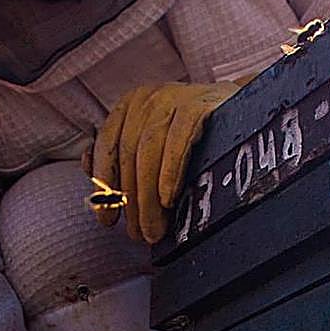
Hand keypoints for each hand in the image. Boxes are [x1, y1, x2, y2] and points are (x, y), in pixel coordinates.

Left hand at [89, 81, 240, 243]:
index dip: (103, 186)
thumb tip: (86, 166)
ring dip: (149, 196)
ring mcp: (173, 97)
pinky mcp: (199, 104)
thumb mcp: (153, 143)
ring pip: (149, 150)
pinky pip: (178, 140)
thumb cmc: (193, 135)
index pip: (107, 146)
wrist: (243, 110)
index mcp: (130, 106)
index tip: (107, 220)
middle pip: (129, 154)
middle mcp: (148, 98)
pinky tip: (168, 198)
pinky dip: (170, 172)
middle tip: (140, 234)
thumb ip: (121, 155)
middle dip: (132, 201)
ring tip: (155, 227)